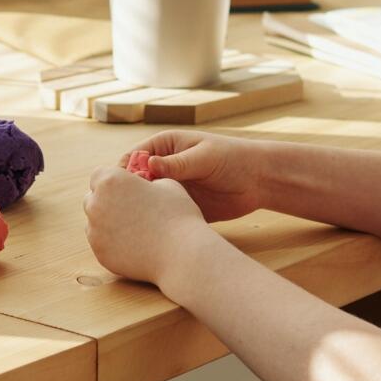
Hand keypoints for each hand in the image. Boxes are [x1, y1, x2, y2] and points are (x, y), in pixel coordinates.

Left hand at [84, 162, 213, 285]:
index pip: (99, 175)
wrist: (182, 255)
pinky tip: (134, 245)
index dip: (113, 180)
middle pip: (92, 198)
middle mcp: (96, 205)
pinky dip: (113, 243)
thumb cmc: (178, 215)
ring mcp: (95, 232)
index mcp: (110, 181)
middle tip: (130, 208)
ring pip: (95, 223)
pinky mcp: (100, 254)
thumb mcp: (167, 184)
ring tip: (134, 228)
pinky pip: (102, 244)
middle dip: (107, 201)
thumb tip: (141, 183)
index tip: (128, 187)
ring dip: (108, 222)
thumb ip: (147, 180)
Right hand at [125, 131, 271, 222]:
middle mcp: (163, 168)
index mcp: (164, 147)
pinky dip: (155, 224)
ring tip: (137, 224)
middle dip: (127, 195)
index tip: (121, 189)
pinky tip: (152, 232)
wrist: (258, 181)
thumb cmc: (232, 158)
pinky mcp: (179, 207)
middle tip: (124, 210)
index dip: (123, 173)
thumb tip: (148, 165)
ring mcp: (170, 189)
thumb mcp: (203, 156)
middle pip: (134, 183)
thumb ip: (177, 163)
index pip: (132, 158)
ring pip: (145, 202)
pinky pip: (161, 216)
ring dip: (140, 212)